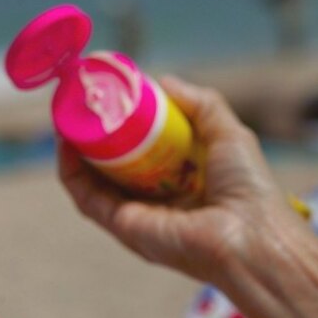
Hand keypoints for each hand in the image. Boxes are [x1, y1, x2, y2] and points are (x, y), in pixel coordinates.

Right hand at [57, 75, 299, 283]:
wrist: (251, 236)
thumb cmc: (248, 188)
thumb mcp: (227, 133)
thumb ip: (200, 104)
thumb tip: (162, 81)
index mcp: (176, 184)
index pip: (138, 154)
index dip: (120, 128)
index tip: (107, 102)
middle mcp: (151, 202)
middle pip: (109, 166)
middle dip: (90, 137)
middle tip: (80, 107)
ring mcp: (133, 216)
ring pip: (90, 181)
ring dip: (73, 151)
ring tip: (67, 118)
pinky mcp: (120, 226)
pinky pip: (85, 197)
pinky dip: (71, 171)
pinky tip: (66, 143)